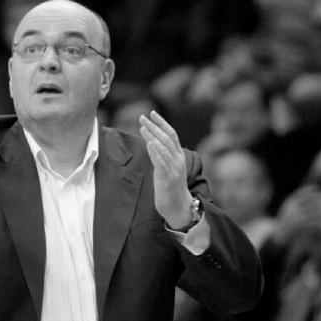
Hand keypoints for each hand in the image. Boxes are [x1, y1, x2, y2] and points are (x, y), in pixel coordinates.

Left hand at [139, 111, 193, 228]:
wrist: (179, 207)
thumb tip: (152, 144)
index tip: (152, 113)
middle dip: (154, 126)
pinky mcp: (168, 177)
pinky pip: (161, 161)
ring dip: (152, 135)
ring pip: (164, 147)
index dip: (162, 123)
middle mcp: (178, 160)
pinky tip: (149, 143)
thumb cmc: (171, 189)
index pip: (172, 134)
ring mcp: (174, 168)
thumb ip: (162, 156)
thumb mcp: (167, 169)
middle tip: (142, 116)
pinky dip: (155, 151)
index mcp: (178, 157)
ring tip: (142, 126)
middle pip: (167, 138)